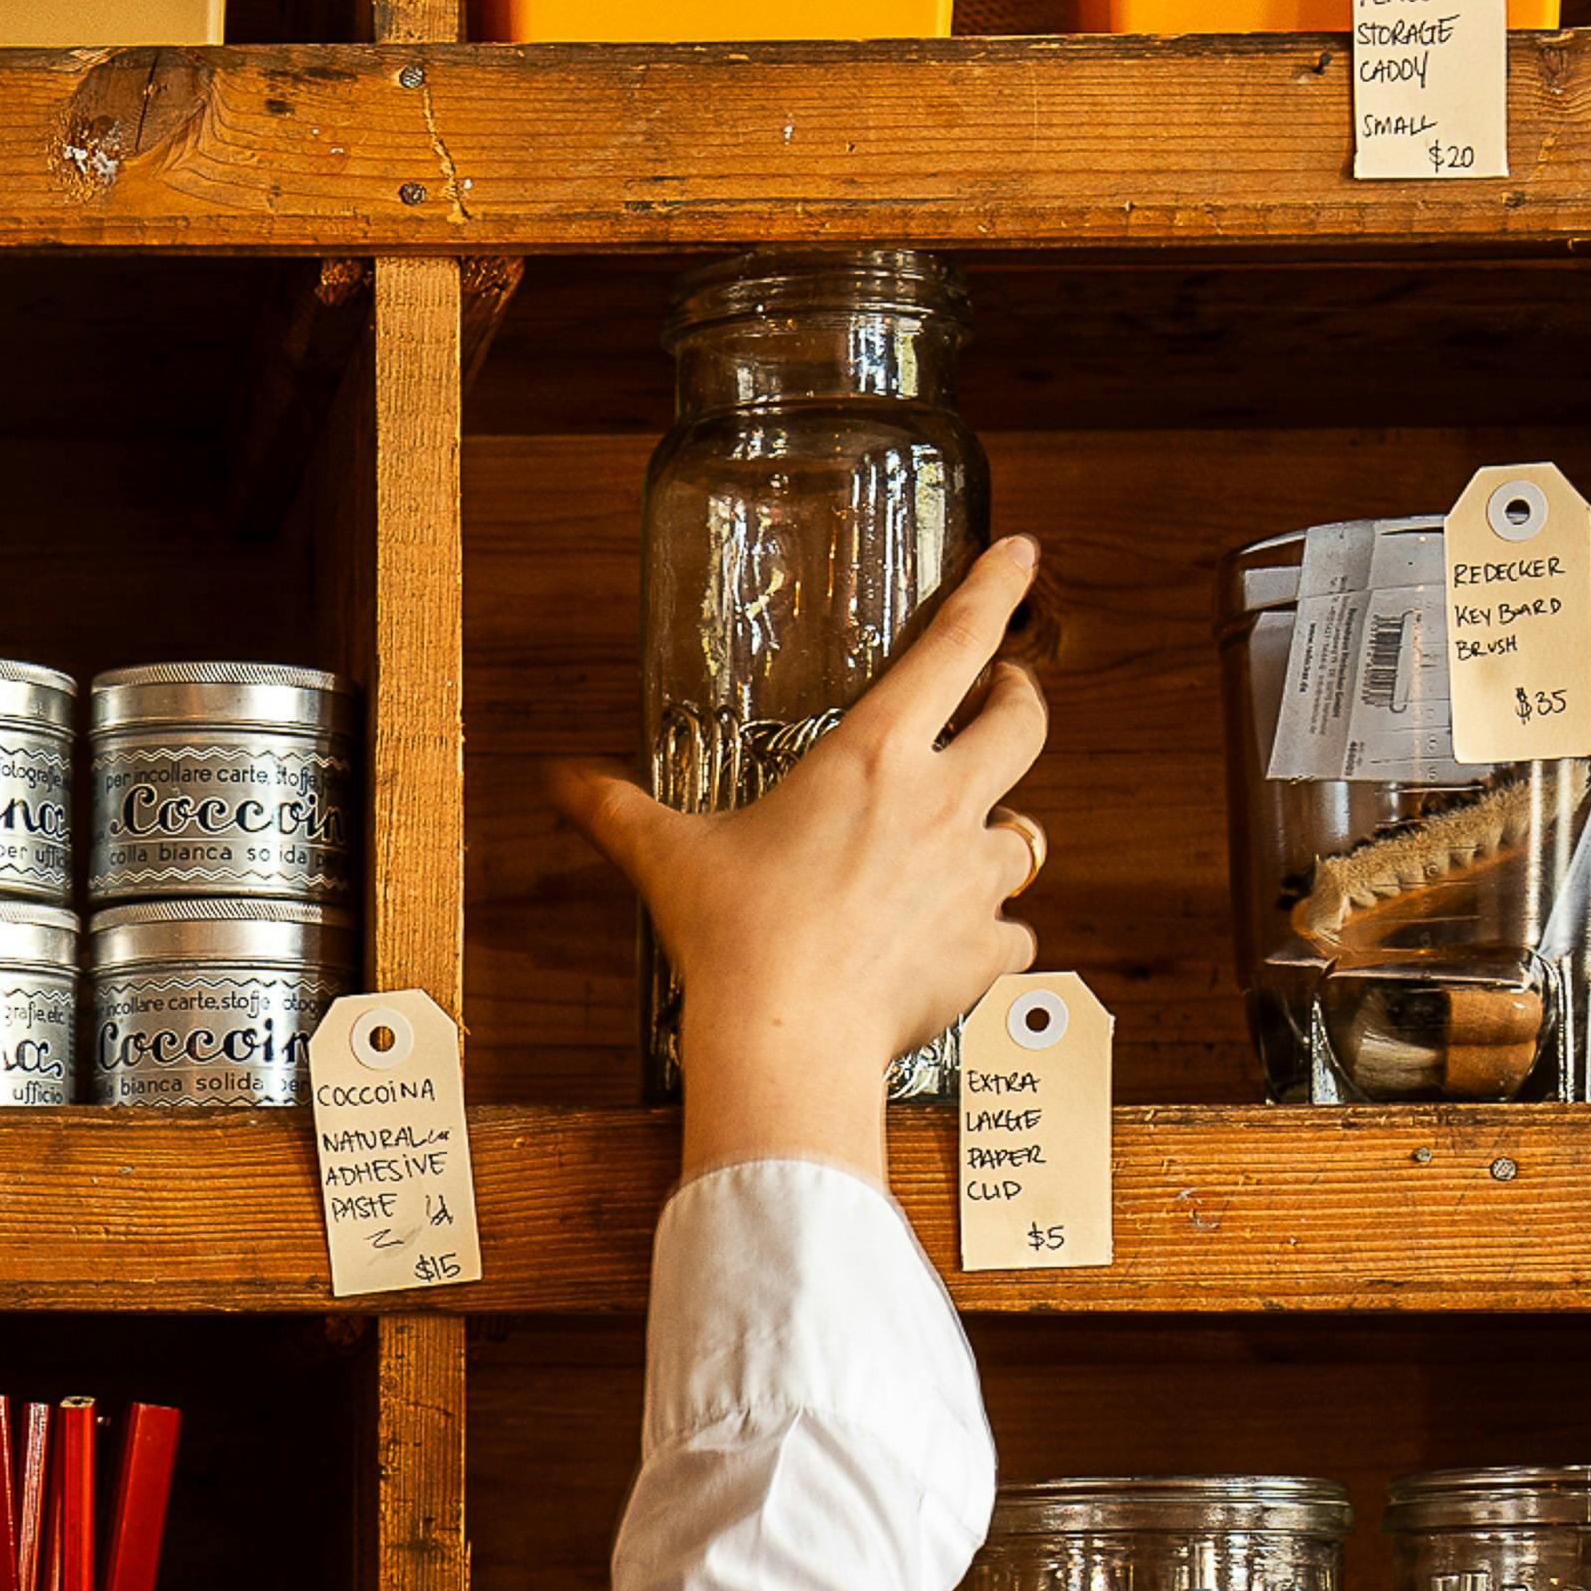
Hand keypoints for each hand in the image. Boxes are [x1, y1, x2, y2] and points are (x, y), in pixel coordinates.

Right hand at [555, 535, 1050, 1190]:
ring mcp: (971, 878)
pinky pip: (1014, 930)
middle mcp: (938, 803)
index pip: (951, 647)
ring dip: (1004, 828)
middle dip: (1022, 697)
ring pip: (1027, 832)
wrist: (788, 1036)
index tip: (1018, 554)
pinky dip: (994, 931)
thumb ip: (617, 809)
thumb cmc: (734, 938)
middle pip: (1024, 722)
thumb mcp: (667, 856)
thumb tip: (563, 781)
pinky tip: (962, 939)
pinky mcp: (983, 949)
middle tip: (1008, 693)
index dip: (991, 590)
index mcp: (870, 757)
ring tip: (972, 837)